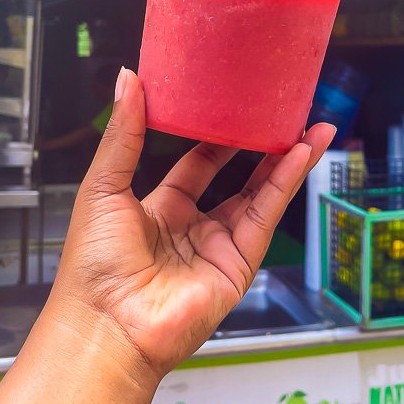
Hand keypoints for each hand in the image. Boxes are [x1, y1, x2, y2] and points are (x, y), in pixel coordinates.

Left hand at [51, 67, 334, 381]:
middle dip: (261, 148)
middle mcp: (191, 229)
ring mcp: (218, 248)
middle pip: (237, 180)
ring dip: (287, 161)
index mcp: (157, 211)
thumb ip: (124, 132)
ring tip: (310, 126)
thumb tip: (129, 79)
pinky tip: (302, 152)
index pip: (196, 166)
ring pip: (260, 195)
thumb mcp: (103, 184)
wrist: (106, 324)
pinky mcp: (238, 264)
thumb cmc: (93, 264)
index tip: (233, 106)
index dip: (216, 137)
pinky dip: (287, 182)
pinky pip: (266, 215)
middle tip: (282, 114)